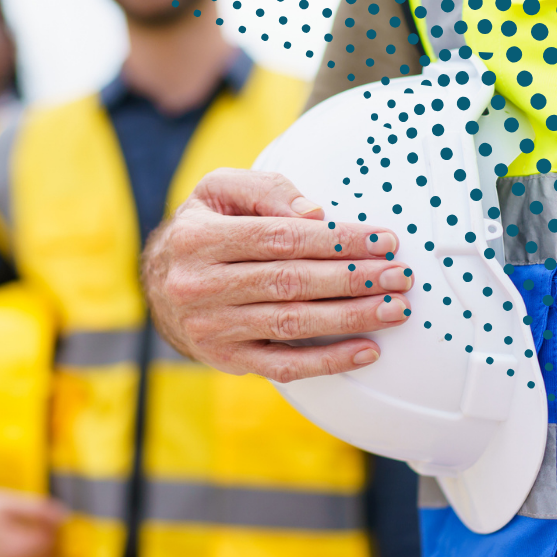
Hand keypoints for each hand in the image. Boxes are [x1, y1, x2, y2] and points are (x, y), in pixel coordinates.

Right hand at [0, 475, 66, 556]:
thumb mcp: (6, 502)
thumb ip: (37, 509)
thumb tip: (64, 515)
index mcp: (16, 548)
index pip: (52, 542)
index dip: (56, 527)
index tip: (52, 514)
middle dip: (50, 541)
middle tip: (44, 522)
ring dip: (42, 553)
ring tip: (33, 532)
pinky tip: (20, 544)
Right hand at [142, 168, 412, 382]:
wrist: (158, 287)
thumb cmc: (201, 231)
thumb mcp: (218, 191)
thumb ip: (264, 190)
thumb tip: (316, 214)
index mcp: (198, 239)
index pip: (280, 238)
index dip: (336, 240)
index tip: (382, 241)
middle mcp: (200, 286)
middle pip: (290, 282)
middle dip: (353, 278)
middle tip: (398, 275)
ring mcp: (212, 328)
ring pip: (292, 323)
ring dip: (350, 318)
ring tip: (394, 308)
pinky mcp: (225, 358)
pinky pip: (283, 366)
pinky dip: (328, 361)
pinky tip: (366, 351)